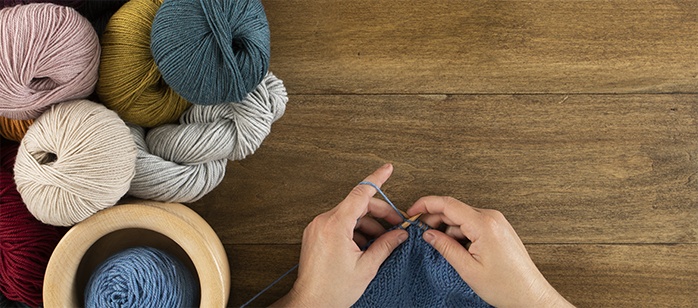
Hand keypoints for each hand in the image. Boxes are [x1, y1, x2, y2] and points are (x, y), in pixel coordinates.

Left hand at [274, 164, 407, 306]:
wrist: (310, 304)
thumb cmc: (332, 290)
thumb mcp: (366, 267)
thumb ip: (385, 245)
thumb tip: (399, 234)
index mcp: (335, 225)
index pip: (360, 192)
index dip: (377, 178)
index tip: (388, 169)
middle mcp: (323, 222)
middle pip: (358, 205)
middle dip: (380, 213)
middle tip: (397, 225)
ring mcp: (317, 227)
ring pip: (349, 215)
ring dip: (368, 223)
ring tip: (383, 240)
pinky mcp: (316, 234)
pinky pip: (339, 223)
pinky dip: (355, 230)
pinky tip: (367, 244)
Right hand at [407, 196, 572, 307]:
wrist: (530, 296)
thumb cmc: (506, 286)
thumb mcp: (468, 269)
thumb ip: (445, 248)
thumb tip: (428, 234)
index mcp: (484, 224)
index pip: (447, 204)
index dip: (425, 205)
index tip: (412, 211)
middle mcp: (491, 218)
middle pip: (454, 209)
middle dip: (434, 219)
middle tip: (420, 232)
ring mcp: (496, 222)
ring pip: (462, 218)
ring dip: (447, 229)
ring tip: (440, 247)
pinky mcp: (498, 229)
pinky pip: (472, 224)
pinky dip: (460, 233)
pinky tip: (455, 248)